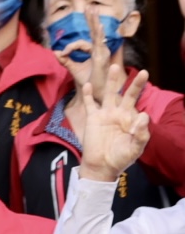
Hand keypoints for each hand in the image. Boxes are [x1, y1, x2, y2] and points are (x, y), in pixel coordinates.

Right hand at [75, 61, 151, 183]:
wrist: (101, 166)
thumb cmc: (121, 158)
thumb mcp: (136, 148)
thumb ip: (142, 133)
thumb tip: (144, 115)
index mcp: (131, 118)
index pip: (138, 102)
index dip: (142, 92)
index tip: (144, 81)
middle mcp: (119, 113)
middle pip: (126, 94)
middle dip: (134, 83)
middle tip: (142, 72)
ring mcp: (105, 114)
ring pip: (109, 94)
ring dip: (111, 81)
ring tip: (114, 67)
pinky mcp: (92, 118)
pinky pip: (90, 104)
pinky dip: (89, 94)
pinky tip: (89, 84)